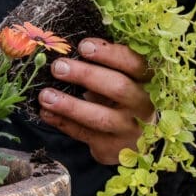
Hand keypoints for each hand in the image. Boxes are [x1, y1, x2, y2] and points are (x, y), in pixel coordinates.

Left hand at [37, 38, 154, 164]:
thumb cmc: (125, 101)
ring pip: (100, 117)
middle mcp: (144, 107)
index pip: (135, 64)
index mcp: (150, 83)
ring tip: (45, 95)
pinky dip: (63, 123)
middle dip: (86, 75)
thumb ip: (107, 68)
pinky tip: (46, 112)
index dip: (110, 54)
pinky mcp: (113, 149)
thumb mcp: (125, 82)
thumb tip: (70, 52)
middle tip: (59, 67)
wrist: (139, 142)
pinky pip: (84, 134)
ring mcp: (129, 130)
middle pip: (119, 88)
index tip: (83, 46)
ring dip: (69, 105)